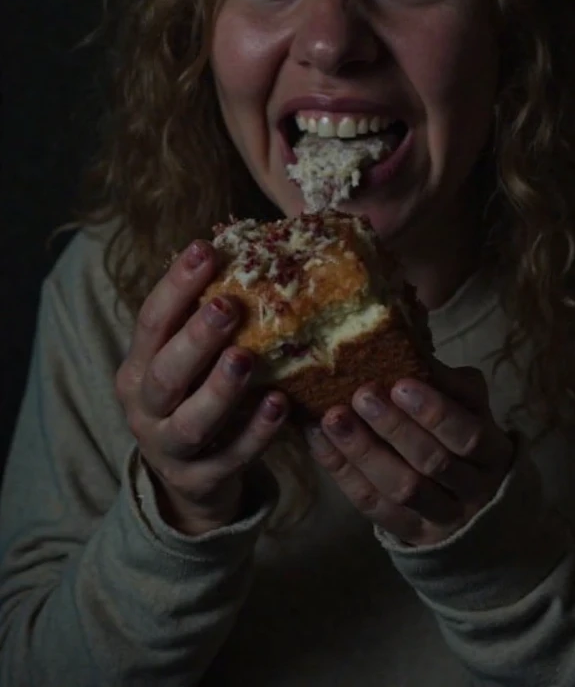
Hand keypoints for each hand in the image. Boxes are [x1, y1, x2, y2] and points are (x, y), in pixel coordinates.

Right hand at [115, 239, 288, 535]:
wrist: (190, 480)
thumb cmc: (195, 397)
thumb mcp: (189, 361)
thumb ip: (207, 319)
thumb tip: (253, 254)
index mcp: (139, 367)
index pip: (152, 321)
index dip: (176, 285)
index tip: (205, 250)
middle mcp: (145, 407)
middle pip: (164, 373)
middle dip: (195, 338)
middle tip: (228, 306)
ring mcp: (169, 448)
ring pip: (191, 422)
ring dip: (219, 389)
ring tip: (246, 358)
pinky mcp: (200, 481)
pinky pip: (230, 458)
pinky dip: (255, 433)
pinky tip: (280, 404)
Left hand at [304, 362, 513, 546]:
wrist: (473, 505)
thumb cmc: (464, 436)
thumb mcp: (470, 408)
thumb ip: (450, 383)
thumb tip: (414, 348)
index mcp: (493, 454)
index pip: (469, 437)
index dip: (436, 413)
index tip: (401, 384)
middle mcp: (472, 492)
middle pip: (432, 463)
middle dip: (394, 428)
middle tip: (362, 395)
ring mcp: (440, 518)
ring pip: (402, 488)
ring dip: (364, 451)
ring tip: (334, 418)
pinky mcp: (408, 533)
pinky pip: (372, 504)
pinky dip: (343, 471)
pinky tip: (319, 440)